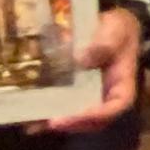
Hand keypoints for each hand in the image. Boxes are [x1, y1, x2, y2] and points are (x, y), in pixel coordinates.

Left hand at [43, 7, 144, 132]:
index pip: (116, 105)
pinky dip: (45, 115)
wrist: (107, 25)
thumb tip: (80, 59)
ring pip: (75, 117)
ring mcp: (87, 96)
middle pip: (94, 120)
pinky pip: (60, 106)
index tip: (80, 114)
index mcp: (122, 83)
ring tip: (34, 124)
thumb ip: (104, 43)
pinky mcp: (71, 92)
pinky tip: (27, 119)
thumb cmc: (117, 29)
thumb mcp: (117, 29)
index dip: (98, 113)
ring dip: (55, 123)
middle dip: (73, 123)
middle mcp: (105, 96)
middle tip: (53, 121)